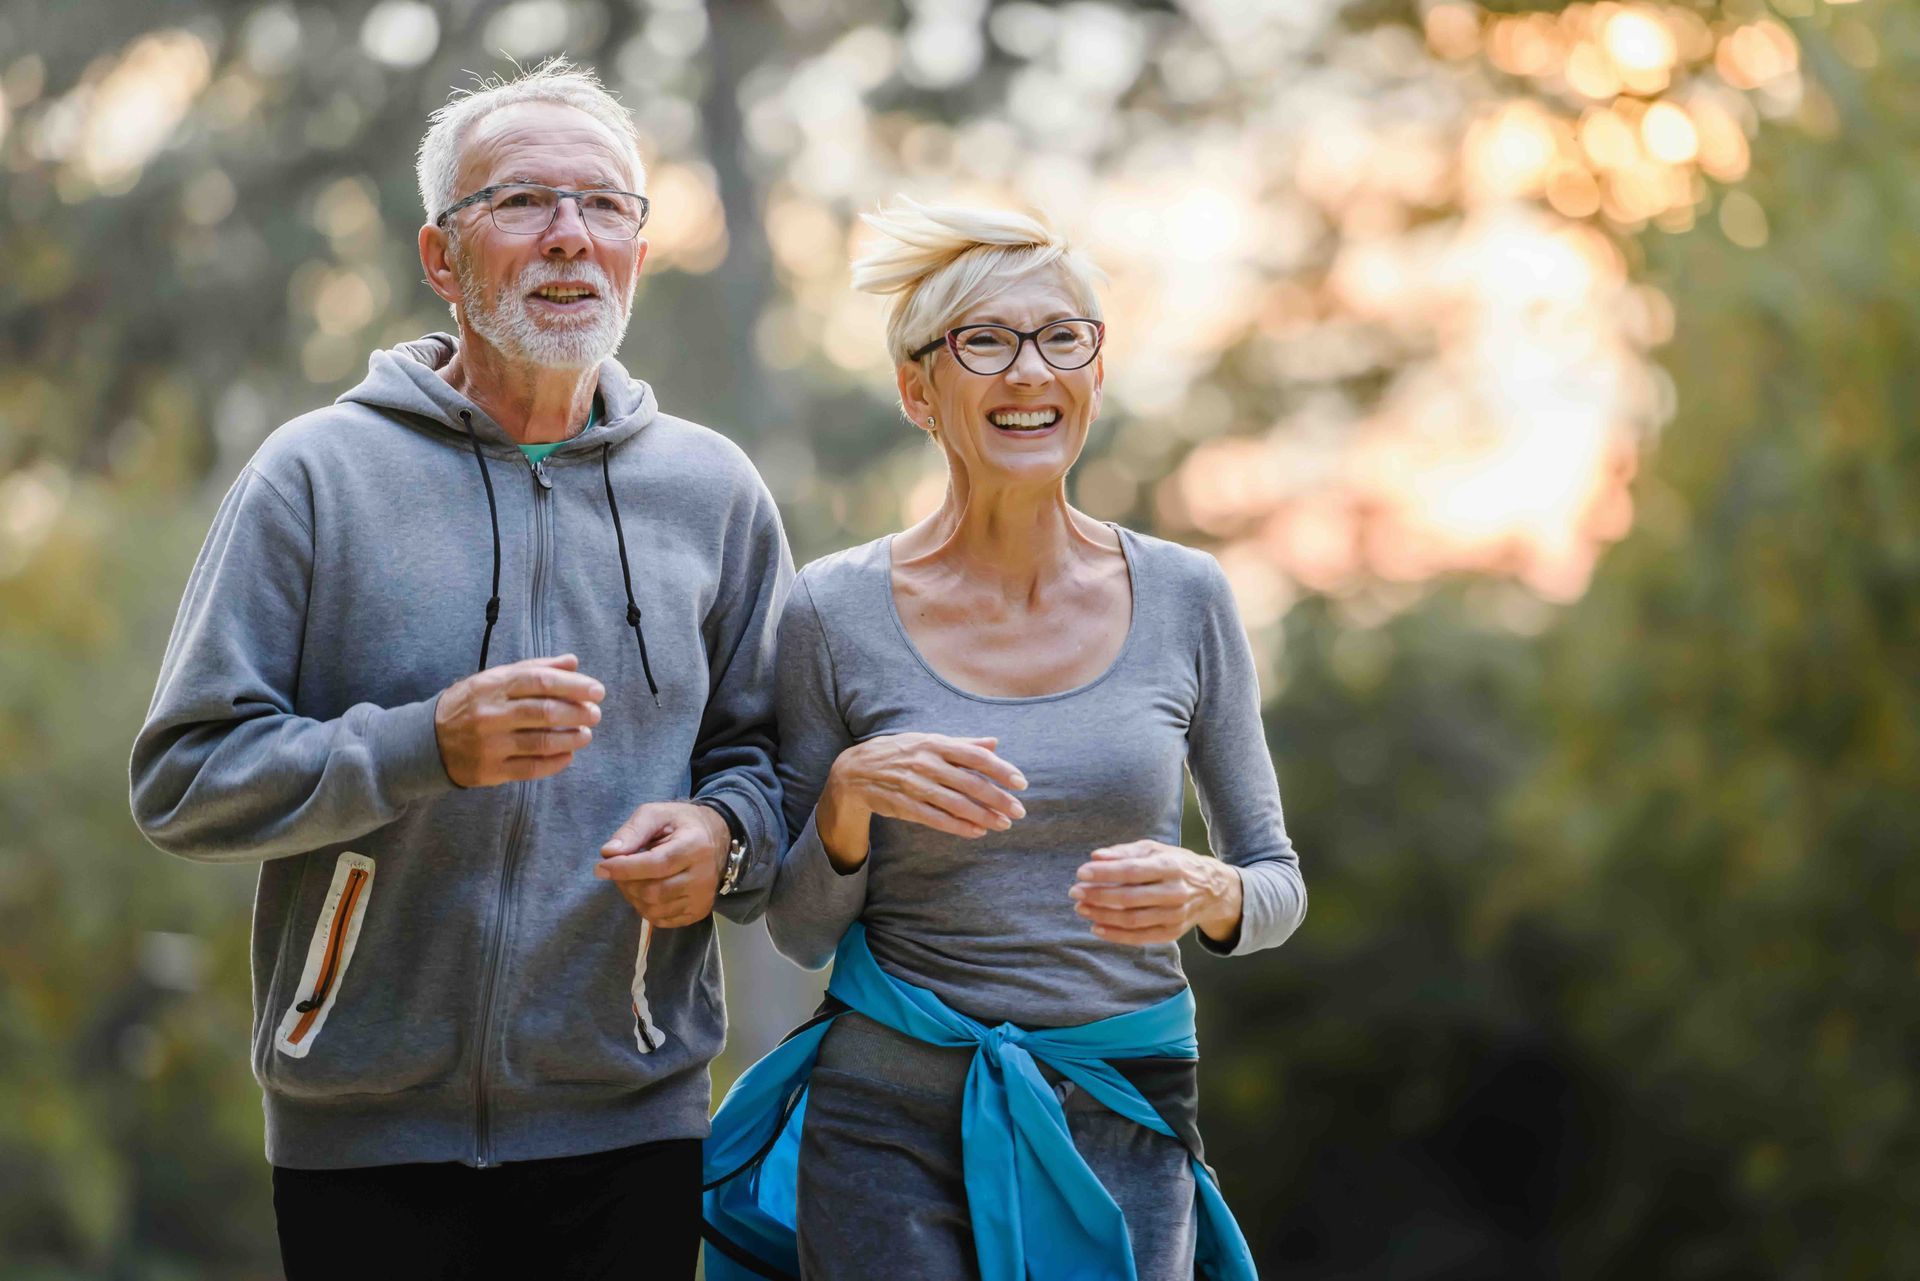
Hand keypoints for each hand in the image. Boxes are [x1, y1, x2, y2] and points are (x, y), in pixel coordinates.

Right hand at [433, 655, 602, 787]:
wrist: (427, 741)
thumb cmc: (471, 704)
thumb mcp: (495, 678)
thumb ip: (535, 668)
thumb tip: (572, 662)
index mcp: (492, 685)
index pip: (540, 681)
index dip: (573, 686)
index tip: (597, 691)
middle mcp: (490, 714)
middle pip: (543, 712)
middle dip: (577, 713)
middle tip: (595, 714)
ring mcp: (489, 744)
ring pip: (540, 742)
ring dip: (571, 738)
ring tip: (586, 734)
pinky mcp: (489, 771)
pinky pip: (530, 769)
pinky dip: (555, 762)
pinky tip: (568, 755)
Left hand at [595, 801, 730, 927]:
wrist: (717, 838)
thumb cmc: (681, 824)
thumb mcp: (657, 814)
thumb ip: (632, 830)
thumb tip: (608, 852)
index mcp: (695, 846)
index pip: (657, 864)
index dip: (625, 868)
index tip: (601, 867)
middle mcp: (703, 876)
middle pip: (653, 891)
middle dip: (626, 883)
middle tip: (616, 870)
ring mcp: (702, 897)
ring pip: (655, 909)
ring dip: (633, 897)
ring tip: (631, 879)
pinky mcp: (698, 912)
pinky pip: (661, 920)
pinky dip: (644, 908)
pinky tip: (644, 891)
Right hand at [816, 734, 1026, 872]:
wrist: (854, 771)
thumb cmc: (898, 753)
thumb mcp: (928, 741)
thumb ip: (962, 744)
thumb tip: (994, 743)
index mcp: (935, 743)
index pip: (974, 757)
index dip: (1000, 770)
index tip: (1020, 783)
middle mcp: (926, 763)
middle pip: (969, 783)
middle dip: (997, 798)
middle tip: (1019, 810)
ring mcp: (914, 785)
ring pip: (955, 803)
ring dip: (983, 815)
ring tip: (1004, 823)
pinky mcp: (904, 805)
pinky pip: (936, 818)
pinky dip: (959, 826)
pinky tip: (978, 831)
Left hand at [1069, 840, 1242, 947]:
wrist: (1212, 890)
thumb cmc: (1176, 864)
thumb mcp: (1155, 850)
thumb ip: (1124, 852)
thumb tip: (1096, 857)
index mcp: (1171, 866)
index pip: (1133, 871)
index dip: (1105, 873)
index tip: (1081, 873)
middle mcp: (1175, 892)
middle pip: (1130, 898)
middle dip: (1098, 895)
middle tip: (1075, 892)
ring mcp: (1175, 915)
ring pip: (1132, 920)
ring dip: (1102, 915)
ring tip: (1081, 908)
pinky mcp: (1172, 933)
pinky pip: (1140, 937)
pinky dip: (1116, 935)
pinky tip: (1096, 927)